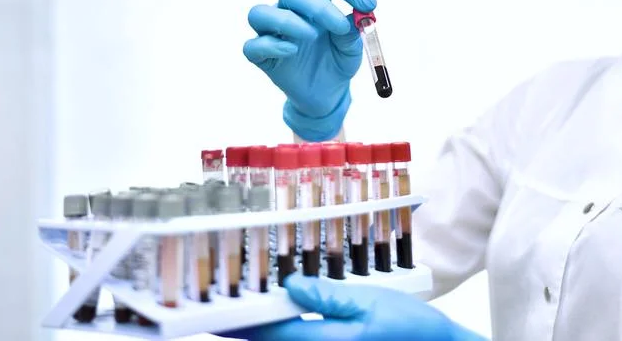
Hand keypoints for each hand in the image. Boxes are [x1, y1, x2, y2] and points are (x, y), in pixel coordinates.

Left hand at [217, 274, 488, 340]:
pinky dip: (280, 335)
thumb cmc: (411, 328)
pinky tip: (278, 320)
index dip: (234, 320)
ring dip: (260, 332)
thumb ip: (327, 297)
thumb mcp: (371, 302)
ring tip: (240, 311)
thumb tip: (290, 287)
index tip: (210, 308)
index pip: (265, 333)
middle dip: (241, 327)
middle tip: (217, 306)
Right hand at [243, 0, 376, 141]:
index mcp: (315, 1)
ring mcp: (272, 33)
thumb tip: (354, 19)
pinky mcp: (261, 57)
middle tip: (341, 26)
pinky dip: (271, 46)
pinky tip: (293, 51)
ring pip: (261, 13)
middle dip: (318, 6)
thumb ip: (352, 33)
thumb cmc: (337, 63)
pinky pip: (253, 46)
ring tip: (313, 35)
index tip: (369, 4)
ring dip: (288, 21)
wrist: (326, 95)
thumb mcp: (352, 49)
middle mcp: (290, 11)